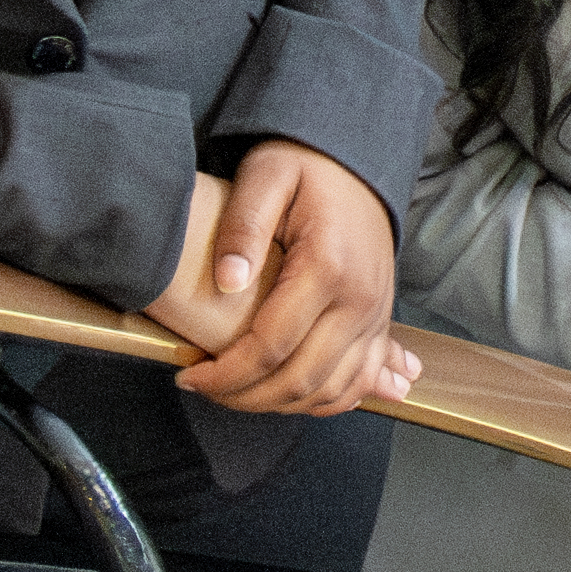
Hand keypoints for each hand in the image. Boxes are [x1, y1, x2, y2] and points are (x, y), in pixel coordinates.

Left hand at [144, 146, 419, 414]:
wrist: (358, 164)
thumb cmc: (307, 168)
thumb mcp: (265, 176)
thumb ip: (243, 225)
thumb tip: (227, 282)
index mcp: (327, 266)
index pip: (270, 346)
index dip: (226, 373)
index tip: (190, 376)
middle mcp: (360, 299)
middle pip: (301, 379)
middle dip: (246, 398)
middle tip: (205, 390)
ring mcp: (375, 315)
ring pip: (332, 391)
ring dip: (281, 407)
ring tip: (236, 395)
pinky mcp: (380, 322)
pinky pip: (359, 381)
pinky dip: (326, 402)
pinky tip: (292, 403)